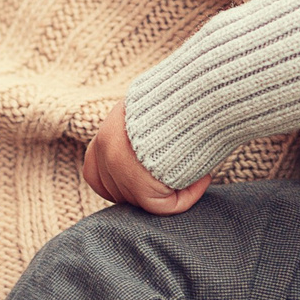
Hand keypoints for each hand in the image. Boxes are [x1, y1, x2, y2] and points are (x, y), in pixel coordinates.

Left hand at [82, 99, 208, 213]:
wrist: (193, 91)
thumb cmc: (179, 97)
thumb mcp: (147, 112)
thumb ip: (136, 136)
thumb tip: (149, 155)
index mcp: (104, 136)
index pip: (95, 175)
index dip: (118, 185)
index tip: (145, 180)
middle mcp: (105, 153)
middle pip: (120, 192)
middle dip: (148, 190)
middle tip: (178, 176)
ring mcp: (120, 170)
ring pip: (144, 202)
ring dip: (173, 191)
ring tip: (199, 170)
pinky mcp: (141, 187)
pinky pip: (165, 208)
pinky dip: (188, 197)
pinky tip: (204, 178)